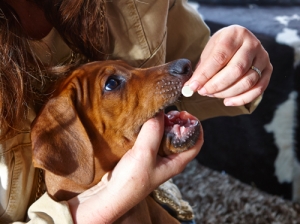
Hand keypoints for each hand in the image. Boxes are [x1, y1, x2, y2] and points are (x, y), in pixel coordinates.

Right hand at [68, 111, 202, 223]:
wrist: (113, 194)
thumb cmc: (132, 181)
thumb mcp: (145, 153)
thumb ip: (153, 131)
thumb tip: (159, 111)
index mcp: (176, 162)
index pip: (196, 142)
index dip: (195, 127)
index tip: (185, 114)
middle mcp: (169, 160)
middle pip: (181, 137)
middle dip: (177, 123)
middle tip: (168, 112)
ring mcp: (156, 158)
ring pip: (165, 137)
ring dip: (162, 124)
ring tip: (155, 114)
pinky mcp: (144, 156)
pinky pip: (151, 138)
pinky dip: (150, 129)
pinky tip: (143, 122)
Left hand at [185, 25, 272, 105]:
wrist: (238, 43)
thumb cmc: (221, 48)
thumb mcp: (209, 51)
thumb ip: (202, 68)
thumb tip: (191, 86)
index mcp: (235, 34)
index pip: (220, 56)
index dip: (205, 74)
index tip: (193, 86)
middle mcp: (252, 44)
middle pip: (236, 70)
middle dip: (216, 85)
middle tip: (202, 91)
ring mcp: (263, 57)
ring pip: (247, 81)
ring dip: (226, 93)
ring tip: (211, 94)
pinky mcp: (268, 70)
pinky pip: (258, 89)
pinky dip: (241, 99)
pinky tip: (227, 102)